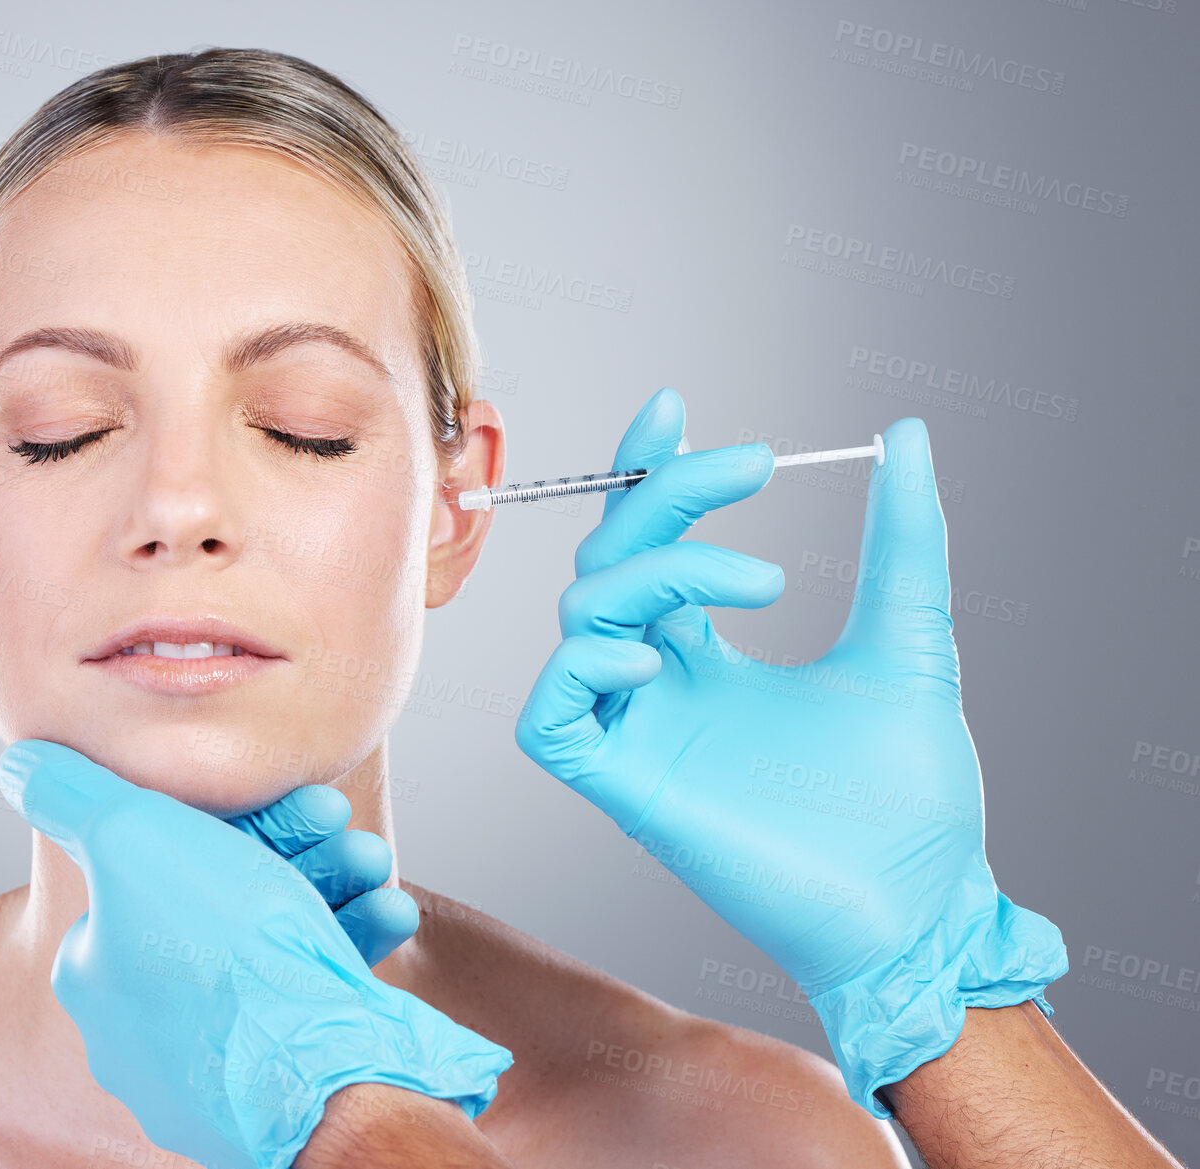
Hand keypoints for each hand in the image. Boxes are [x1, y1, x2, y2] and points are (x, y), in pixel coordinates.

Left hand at [0, 740, 513, 1168]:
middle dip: (290, 851)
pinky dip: (346, 947)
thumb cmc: (225, 954)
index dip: (225, 816)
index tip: (281, 795)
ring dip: (328, 889)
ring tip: (371, 863)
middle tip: (338, 822)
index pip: (152, 866)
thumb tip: (22, 764)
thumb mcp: (132, 837)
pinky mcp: (272, 1084)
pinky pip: (307, 999)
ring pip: (271, 947)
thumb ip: (74, 795)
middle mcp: (140, 1025)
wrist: (322, 1076)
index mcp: (94, 970)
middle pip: (218, 900)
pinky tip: (386, 915)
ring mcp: (208, 1062)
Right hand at [514, 387, 1066, 1114]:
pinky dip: (586, 666)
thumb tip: (907, 436)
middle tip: (752, 463)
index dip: (645, 476)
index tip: (677, 412)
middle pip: (611, 563)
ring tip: (760, 581)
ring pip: (581, 618)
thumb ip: (902, 541)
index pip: (645, 548)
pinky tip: (661, 657)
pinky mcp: (624, 787)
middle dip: (666, 497)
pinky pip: (552, 715)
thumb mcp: (909, 639)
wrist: (920, 906)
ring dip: (657, 571)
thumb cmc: (912, 796)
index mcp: (709, 657)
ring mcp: (638, 734)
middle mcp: (661, 687)